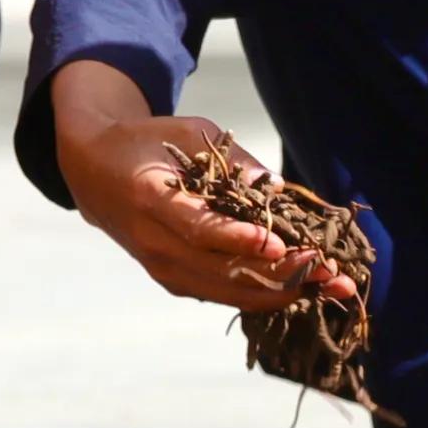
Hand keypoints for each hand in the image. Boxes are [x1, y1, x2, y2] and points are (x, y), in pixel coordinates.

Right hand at [48, 59, 363, 311]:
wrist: (95, 173)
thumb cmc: (149, 143)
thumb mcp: (190, 134)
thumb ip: (234, 162)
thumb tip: (278, 189)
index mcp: (151, 199)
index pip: (198, 229)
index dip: (239, 241)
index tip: (279, 246)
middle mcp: (154, 244)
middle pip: (222, 271)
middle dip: (282, 275)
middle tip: (332, 274)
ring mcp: (162, 269)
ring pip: (228, 292)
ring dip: (283, 291)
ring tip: (330, 287)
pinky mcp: (174, 282)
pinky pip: (224, 294)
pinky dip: (264, 293)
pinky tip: (304, 287)